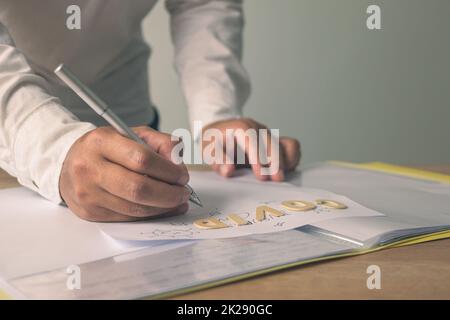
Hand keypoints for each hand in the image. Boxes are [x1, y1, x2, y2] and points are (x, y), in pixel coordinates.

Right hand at [59, 127, 189, 221]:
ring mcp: (88, 194)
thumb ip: (160, 142)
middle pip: (138, 188)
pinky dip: (150, 215)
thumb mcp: (131, 133)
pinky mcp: (91, 213)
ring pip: (135, 208)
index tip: (182, 175)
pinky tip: (162, 208)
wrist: (69, 163)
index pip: (142, 159)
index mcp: (101, 142)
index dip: (168, 170)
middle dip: (169, 194)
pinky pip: (128, 219)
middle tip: (184, 192)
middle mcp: (90, 168)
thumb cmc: (106, 148)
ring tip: (177, 201)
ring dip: (163, 207)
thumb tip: (179, 163)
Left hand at [202, 118, 300, 180]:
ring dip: (285, 162)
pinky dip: (291, 158)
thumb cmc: (214, 142)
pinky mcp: (275, 140)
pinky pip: (291, 146)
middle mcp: (256, 128)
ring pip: (285, 144)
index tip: (262, 176)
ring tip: (280, 177)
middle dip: (275, 163)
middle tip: (276, 181)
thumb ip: (217, 160)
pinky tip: (285, 171)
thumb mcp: (208, 150)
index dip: (258, 157)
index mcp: (239, 127)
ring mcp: (267, 133)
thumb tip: (228, 170)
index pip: (251, 138)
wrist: (218, 131)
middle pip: (272, 142)